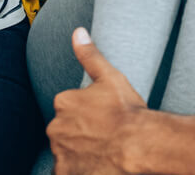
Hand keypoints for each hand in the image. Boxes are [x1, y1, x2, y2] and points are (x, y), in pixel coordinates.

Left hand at [49, 28, 150, 174]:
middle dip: (81, 132)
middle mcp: (55, 127)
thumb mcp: (110, 77)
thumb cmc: (127, 111)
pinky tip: (96, 163)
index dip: (88, 113)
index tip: (104, 117)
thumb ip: (90, 55)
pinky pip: (66, 170)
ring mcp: (60, 151)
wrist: (139, 143)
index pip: (69, 108)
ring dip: (79, 150)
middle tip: (105, 134)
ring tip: (103, 149)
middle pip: (66, 129)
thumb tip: (78, 33)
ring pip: (66, 150)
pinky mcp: (65, 171)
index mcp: (63, 102)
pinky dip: (78, 168)